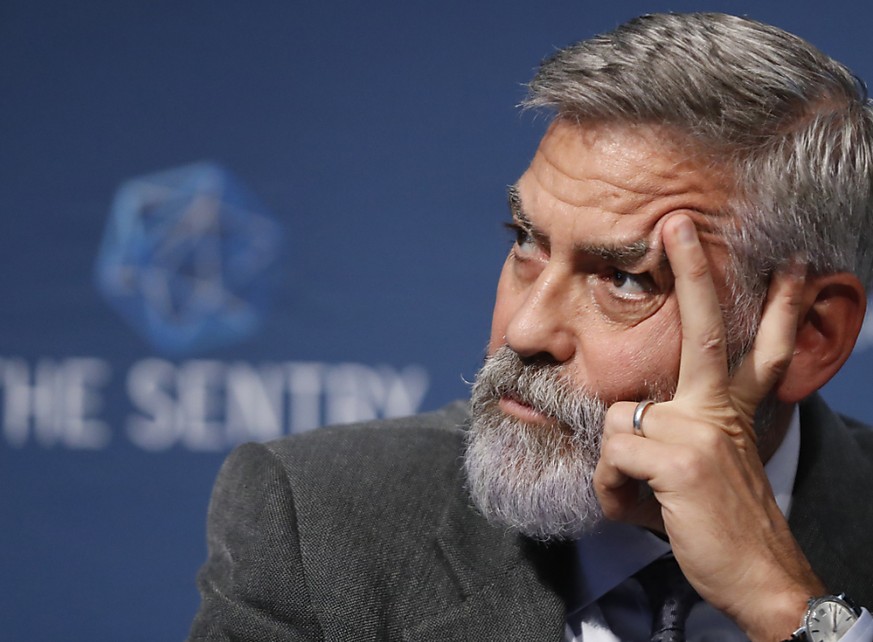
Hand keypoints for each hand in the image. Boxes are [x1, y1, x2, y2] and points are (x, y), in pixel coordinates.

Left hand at [593, 214, 824, 640]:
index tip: (788, 268)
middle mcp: (720, 410)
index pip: (755, 349)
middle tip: (679, 224)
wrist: (760, 579)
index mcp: (732, 410)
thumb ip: (674, 435)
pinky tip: (646, 513)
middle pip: (705, 330)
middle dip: (693, 271)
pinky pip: (612, 458)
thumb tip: (629, 418)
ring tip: (648, 500)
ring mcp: (701, 430)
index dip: (775, 308)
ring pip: (618, 421)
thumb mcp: (705, 469)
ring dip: (619, 470)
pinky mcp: (679, 458)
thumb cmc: (720, 525)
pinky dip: (615, 493)